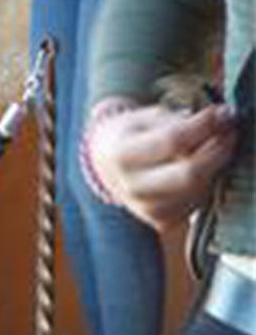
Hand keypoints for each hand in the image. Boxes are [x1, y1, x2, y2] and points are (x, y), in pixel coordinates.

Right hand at [86, 97, 236, 230]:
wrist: (105, 166)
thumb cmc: (127, 136)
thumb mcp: (140, 118)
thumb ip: (173, 118)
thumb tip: (215, 119)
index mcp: (122, 155)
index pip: (171, 141)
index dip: (202, 126)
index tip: (220, 113)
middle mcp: (132, 187)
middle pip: (189, 174)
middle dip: (218, 151)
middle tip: (229, 133)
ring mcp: (148, 209)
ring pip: (198, 190)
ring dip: (215, 166)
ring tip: (218, 146)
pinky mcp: (163, 221)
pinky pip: (197, 202)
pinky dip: (207, 182)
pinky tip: (204, 167)